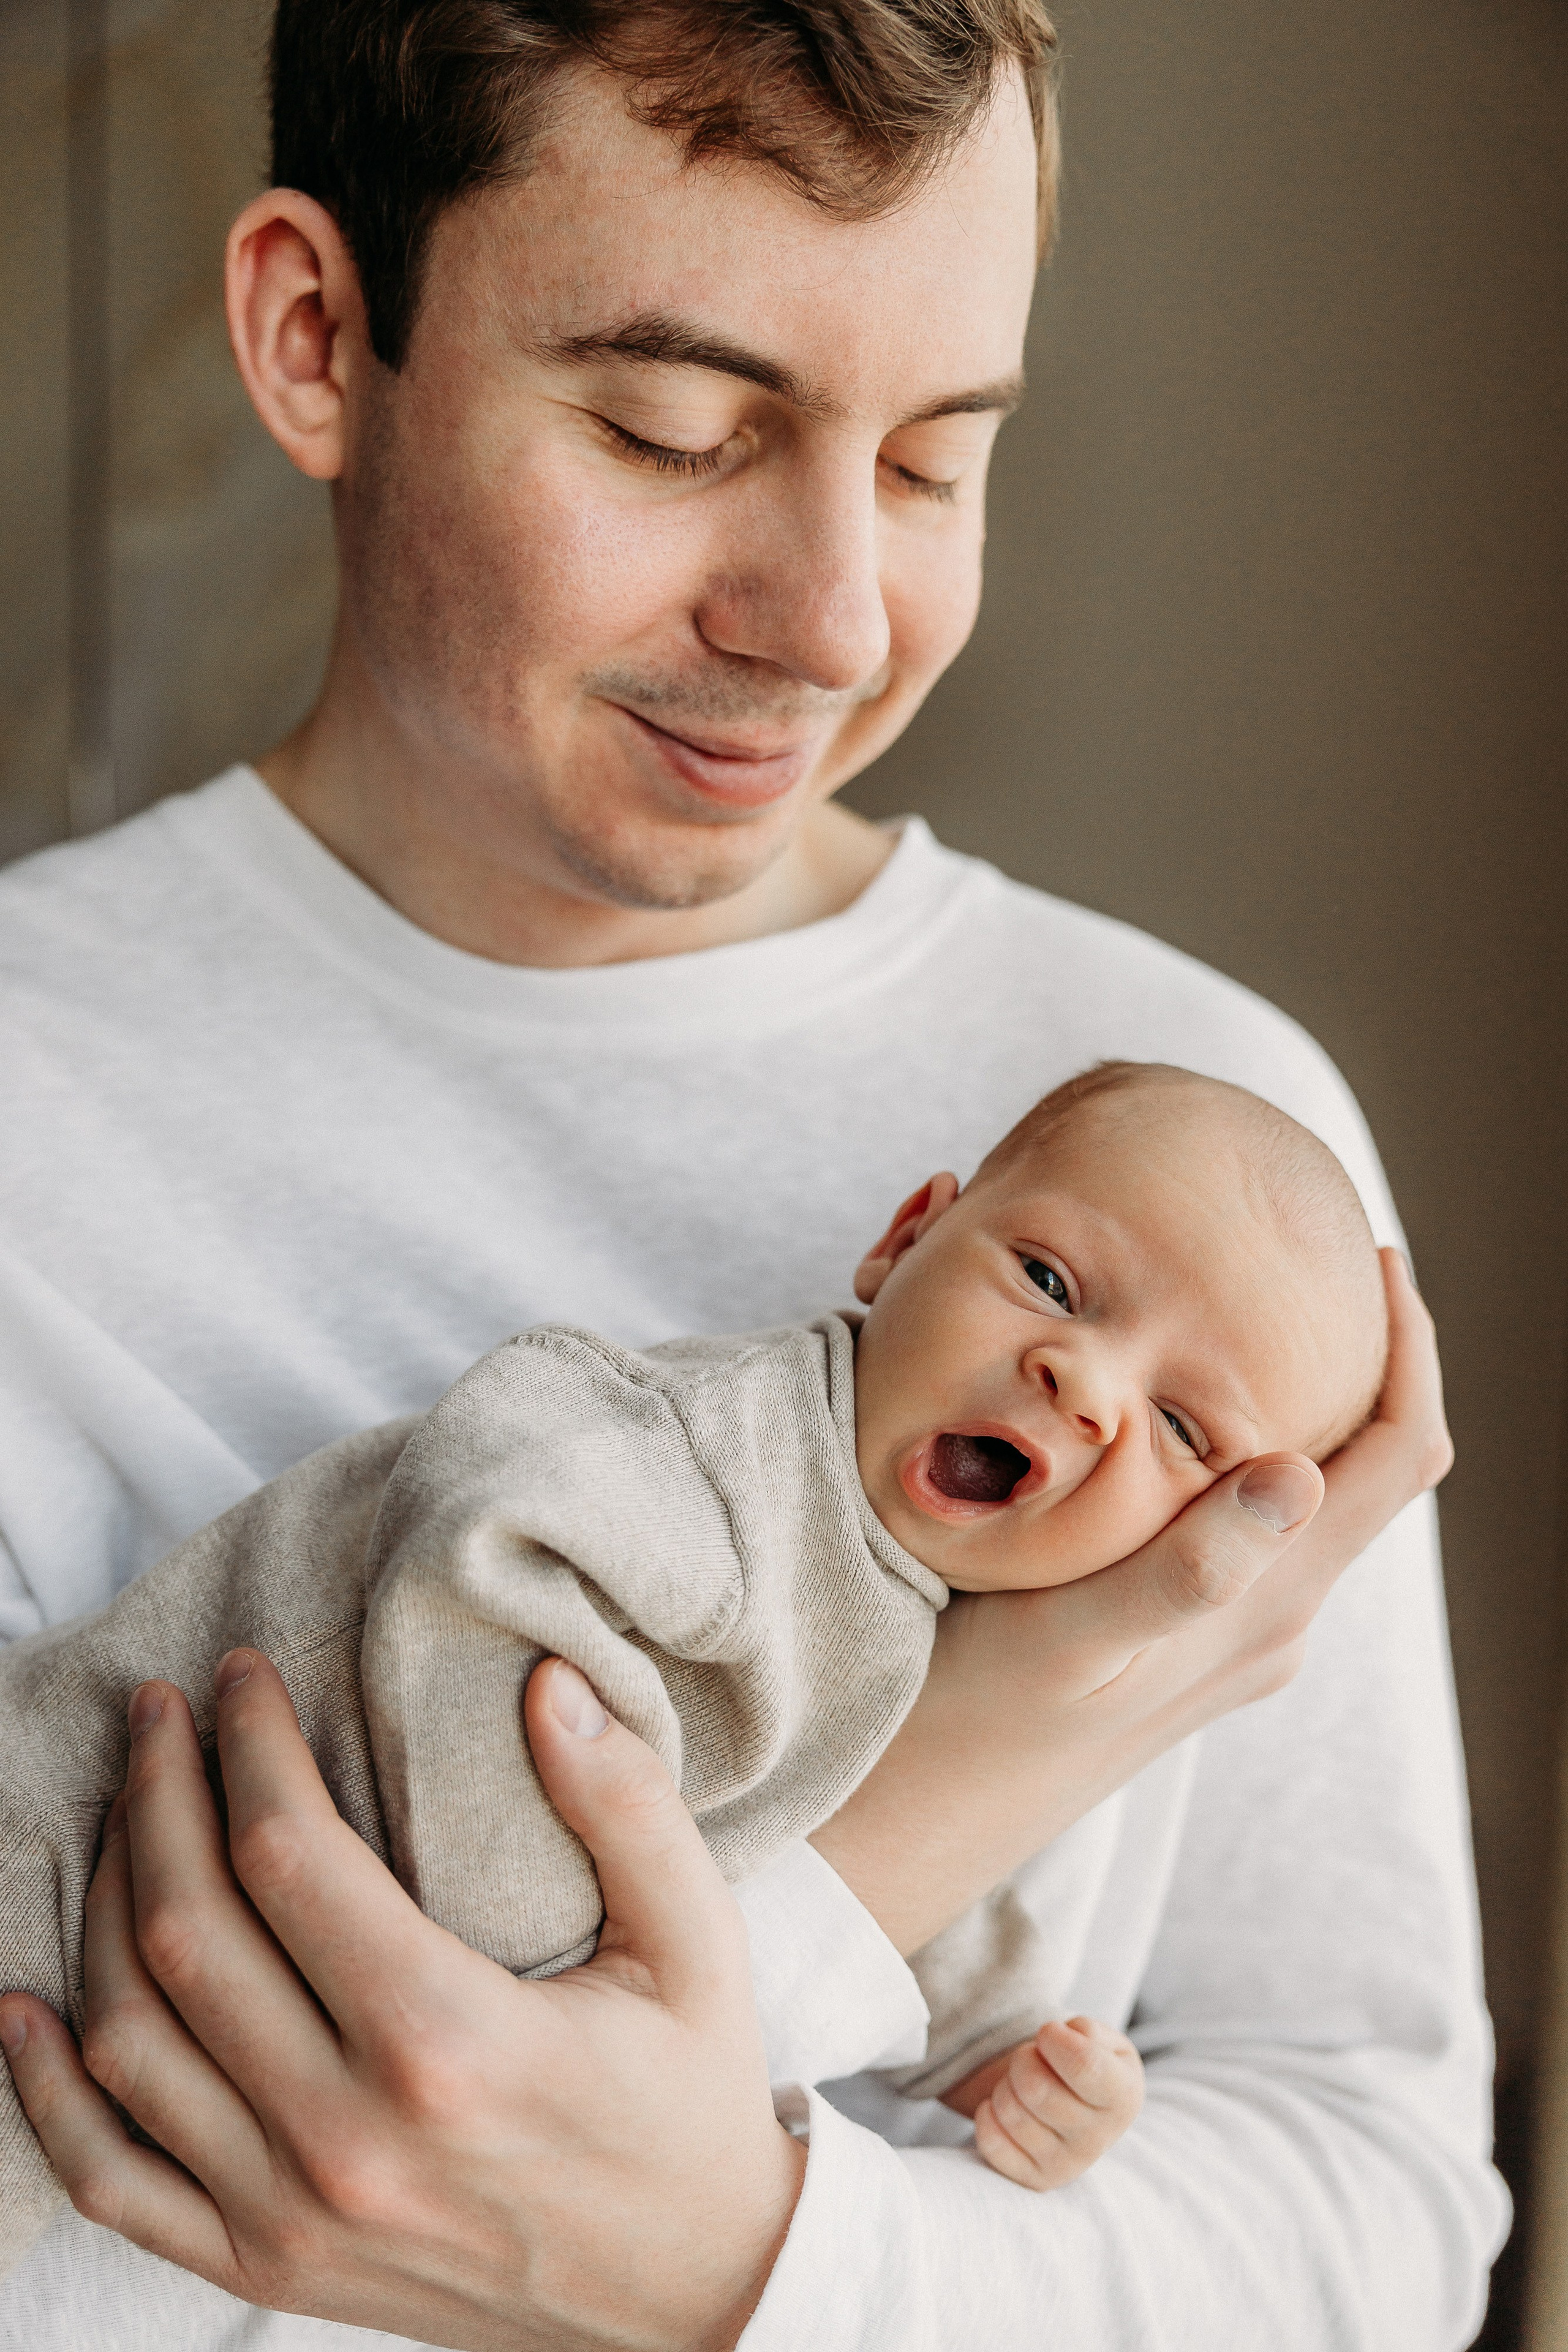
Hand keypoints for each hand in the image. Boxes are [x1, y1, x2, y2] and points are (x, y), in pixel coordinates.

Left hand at [0, 1654, 803, 2351]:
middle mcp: (350, 2135)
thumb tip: (549, 1682)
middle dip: (155, 1795)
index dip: (245, 1746)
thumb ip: (625, 1803)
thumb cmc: (689, 2098)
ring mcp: (293, 2215)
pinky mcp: (267, 2268)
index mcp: (452, 2042)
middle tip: (159, 1712)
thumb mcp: (697, 1938)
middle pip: (187, 1931)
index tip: (237, 1676)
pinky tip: (27, 2008)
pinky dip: (49, 2094)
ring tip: (124, 1816)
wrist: (696, 2293)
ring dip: (104, 1907)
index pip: (288, 1856)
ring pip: (131, 2039)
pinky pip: (114, 2181)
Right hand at [814, 1249, 1450, 1950]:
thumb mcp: (1074, 1635)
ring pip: (1303, 1495)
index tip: (1375, 1255)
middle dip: (1360, 1357)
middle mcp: (1270, 1622)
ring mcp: (1227, 1638)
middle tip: (1306, 1255)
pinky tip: (1165, 1415)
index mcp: (1269, 1603)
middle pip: (1368, 1468)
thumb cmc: (973, 1717)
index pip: (1401, 1457)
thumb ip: (1187, 1569)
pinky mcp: (1177, 1643)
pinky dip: (1234, 1448)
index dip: (1410, 1349)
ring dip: (1297, 1401)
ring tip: (1238, 1306)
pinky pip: (1244, 1526)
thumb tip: (1299, 1478)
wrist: (913, 1818)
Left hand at [942, 2018, 1144, 2190]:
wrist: (1076, 2104)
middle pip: (1035, 2087)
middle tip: (1032, 2057)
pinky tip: (1003, 2108)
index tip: (1049, 2031)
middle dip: (1023, 2058)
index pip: (1083, 2065)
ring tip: (1022, 2083)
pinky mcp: (1036, 2180)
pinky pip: (992, 2144)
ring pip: (1010, 2112)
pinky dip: (987, 2115)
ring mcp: (1067, 2165)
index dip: (1053, 2038)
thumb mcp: (1102, 2039)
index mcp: (1123, 2097)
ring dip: (1005, 2084)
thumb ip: (1088, 2032)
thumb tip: (1063, 2037)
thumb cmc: (1088, 2063)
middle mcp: (1098, 2139)